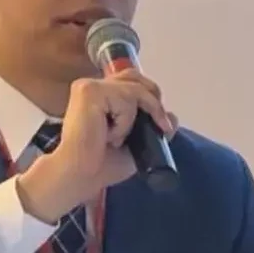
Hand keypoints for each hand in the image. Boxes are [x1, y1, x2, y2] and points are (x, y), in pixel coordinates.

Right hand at [16, 70, 175, 222]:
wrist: (80, 175)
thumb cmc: (101, 165)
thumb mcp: (137, 145)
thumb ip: (153, 128)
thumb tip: (173, 116)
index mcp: (99, 97)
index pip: (131, 83)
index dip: (150, 99)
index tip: (161, 124)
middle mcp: (92, 87)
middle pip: (135, 77)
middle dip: (152, 101)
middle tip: (159, 124)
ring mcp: (90, 86)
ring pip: (134, 90)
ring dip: (133, 119)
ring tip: (115, 139)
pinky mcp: (90, 91)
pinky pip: (125, 100)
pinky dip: (125, 122)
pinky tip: (108, 136)